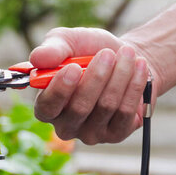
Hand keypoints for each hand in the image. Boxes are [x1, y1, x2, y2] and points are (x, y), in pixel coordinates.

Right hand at [30, 27, 150, 144]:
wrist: (123, 57)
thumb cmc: (88, 50)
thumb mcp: (68, 41)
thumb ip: (52, 48)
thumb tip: (37, 58)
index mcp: (46, 105)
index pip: (46, 107)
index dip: (59, 90)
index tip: (72, 67)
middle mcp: (65, 124)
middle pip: (78, 109)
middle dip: (96, 78)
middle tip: (107, 53)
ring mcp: (91, 132)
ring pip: (105, 107)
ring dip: (119, 75)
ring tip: (127, 53)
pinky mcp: (115, 134)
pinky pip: (125, 112)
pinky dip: (134, 86)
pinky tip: (139, 67)